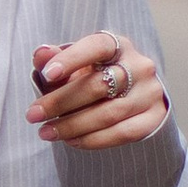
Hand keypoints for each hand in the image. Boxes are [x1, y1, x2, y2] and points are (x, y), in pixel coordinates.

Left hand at [30, 33, 168, 147]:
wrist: (128, 98)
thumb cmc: (93, 77)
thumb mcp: (74, 66)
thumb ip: (56, 60)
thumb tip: (40, 54)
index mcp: (118, 46)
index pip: (97, 46)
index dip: (72, 59)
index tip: (47, 74)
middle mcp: (139, 66)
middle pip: (98, 85)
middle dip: (61, 101)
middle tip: (33, 115)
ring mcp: (150, 93)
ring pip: (108, 113)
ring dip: (73, 125)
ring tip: (46, 132)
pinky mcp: (154, 118)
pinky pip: (122, 133)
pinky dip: (93, 139)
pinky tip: (71, 140)